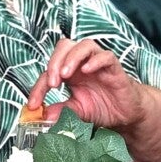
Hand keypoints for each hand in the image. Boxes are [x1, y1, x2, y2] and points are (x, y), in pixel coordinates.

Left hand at [29, 38, 147, 131]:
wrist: (126, 115)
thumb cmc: (102, 108)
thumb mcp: (77, 112)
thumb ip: (62, 111)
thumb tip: (44, 116)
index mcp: (70, 72)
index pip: (49, 70)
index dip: (39, 87)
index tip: (34, 105)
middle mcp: (83, 63)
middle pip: (65, 46)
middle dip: (54, 61)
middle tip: (52, 83)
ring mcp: (99, 64)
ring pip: (85, 45)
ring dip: (72, 57)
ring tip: (65, 75)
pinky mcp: (115, 69)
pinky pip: (106, 56)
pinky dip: (95, 61)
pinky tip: (87, 70)